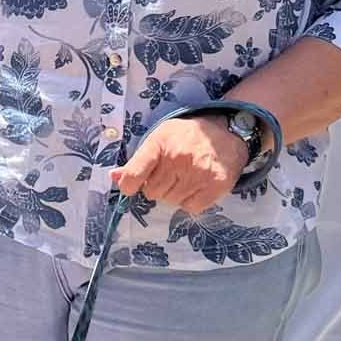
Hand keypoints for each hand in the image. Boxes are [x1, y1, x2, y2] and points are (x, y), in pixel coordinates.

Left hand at [111, 114, 245, 216]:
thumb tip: (114, 177)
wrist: (227, 132)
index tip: (132, 186)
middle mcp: (178, 157)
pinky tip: (196, 186)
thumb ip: (137, 161)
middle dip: (158, 187)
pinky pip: (191, 207)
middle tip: (170, 175)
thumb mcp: (159, 138)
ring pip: (171, 201)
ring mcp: (198, 172)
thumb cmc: (186, 136)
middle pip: (152, 192)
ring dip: (175, 194)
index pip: (134, 173)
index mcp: (160, 143)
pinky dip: (191, 201)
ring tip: (185, 178)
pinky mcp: (215, 185)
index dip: (129, 185)